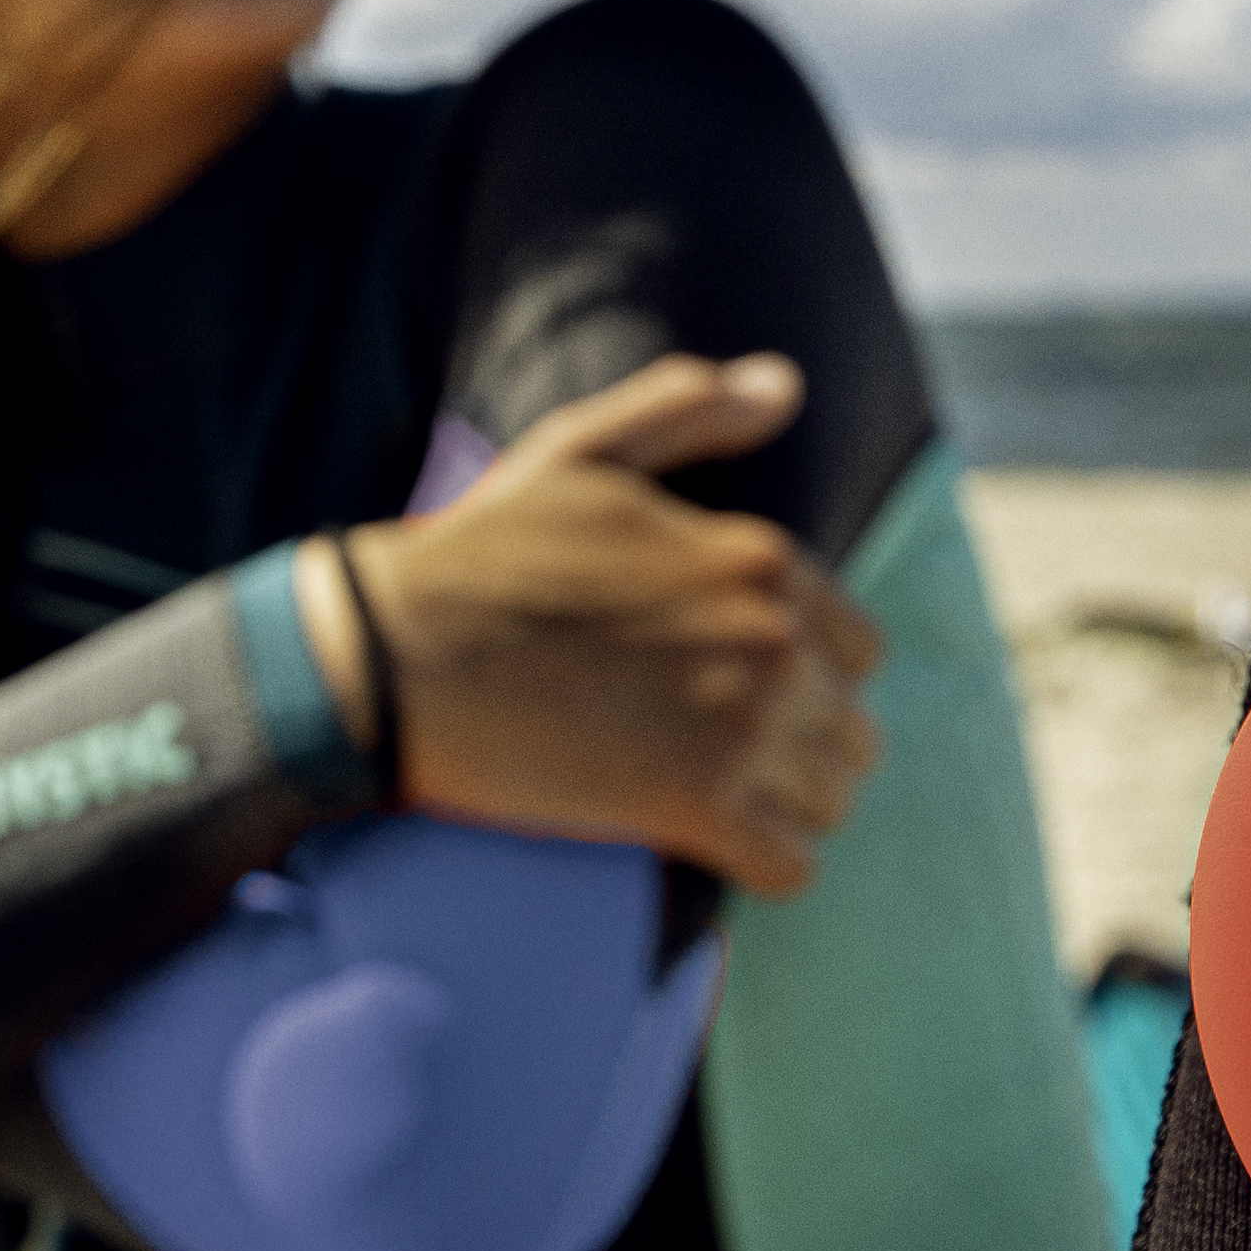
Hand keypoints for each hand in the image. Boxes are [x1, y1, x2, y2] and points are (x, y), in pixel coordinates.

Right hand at [321, 353, 884, 893]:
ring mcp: (738, 727)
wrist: (393, 655)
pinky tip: (717, 852)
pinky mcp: (694, 807)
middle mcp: (770, 639)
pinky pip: (791, 867)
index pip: (857, 648)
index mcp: (758, 558)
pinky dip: (764, 866)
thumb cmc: (479, 553)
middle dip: (801, 751)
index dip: (805, 679)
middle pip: (851, 731)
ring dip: (788, 810)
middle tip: (725, 763)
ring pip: (831, 799)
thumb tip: (786, 384)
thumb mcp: (579, 451)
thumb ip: (687, 411)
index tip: (738, 698)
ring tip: (722, 807)